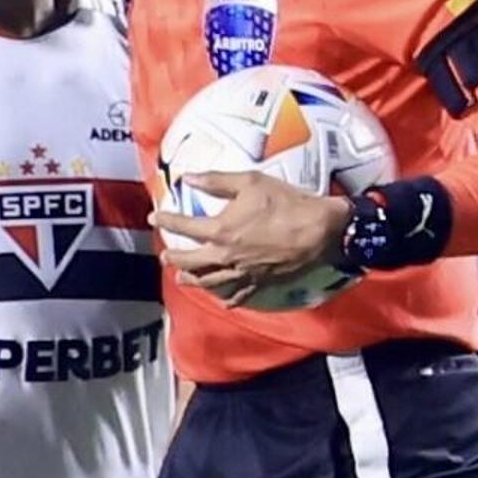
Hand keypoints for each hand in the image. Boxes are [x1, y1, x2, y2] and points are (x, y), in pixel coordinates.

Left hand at [155, 170, 348, 303]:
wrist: (323, 229)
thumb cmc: (287, 202)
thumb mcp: (251, 182)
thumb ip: (217, 180)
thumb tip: (189, 177)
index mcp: (220, 231)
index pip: (182, 227)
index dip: (166, 221)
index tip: (154, 218)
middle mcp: (225, 256)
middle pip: (190, 262)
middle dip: (174, 258)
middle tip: (165, 256)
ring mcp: (242, 272)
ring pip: (209, 282)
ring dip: (192, 281)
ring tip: (182, 279)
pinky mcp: (260, 282)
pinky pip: (239, 295)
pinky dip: (227, 298)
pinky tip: (222, 300)